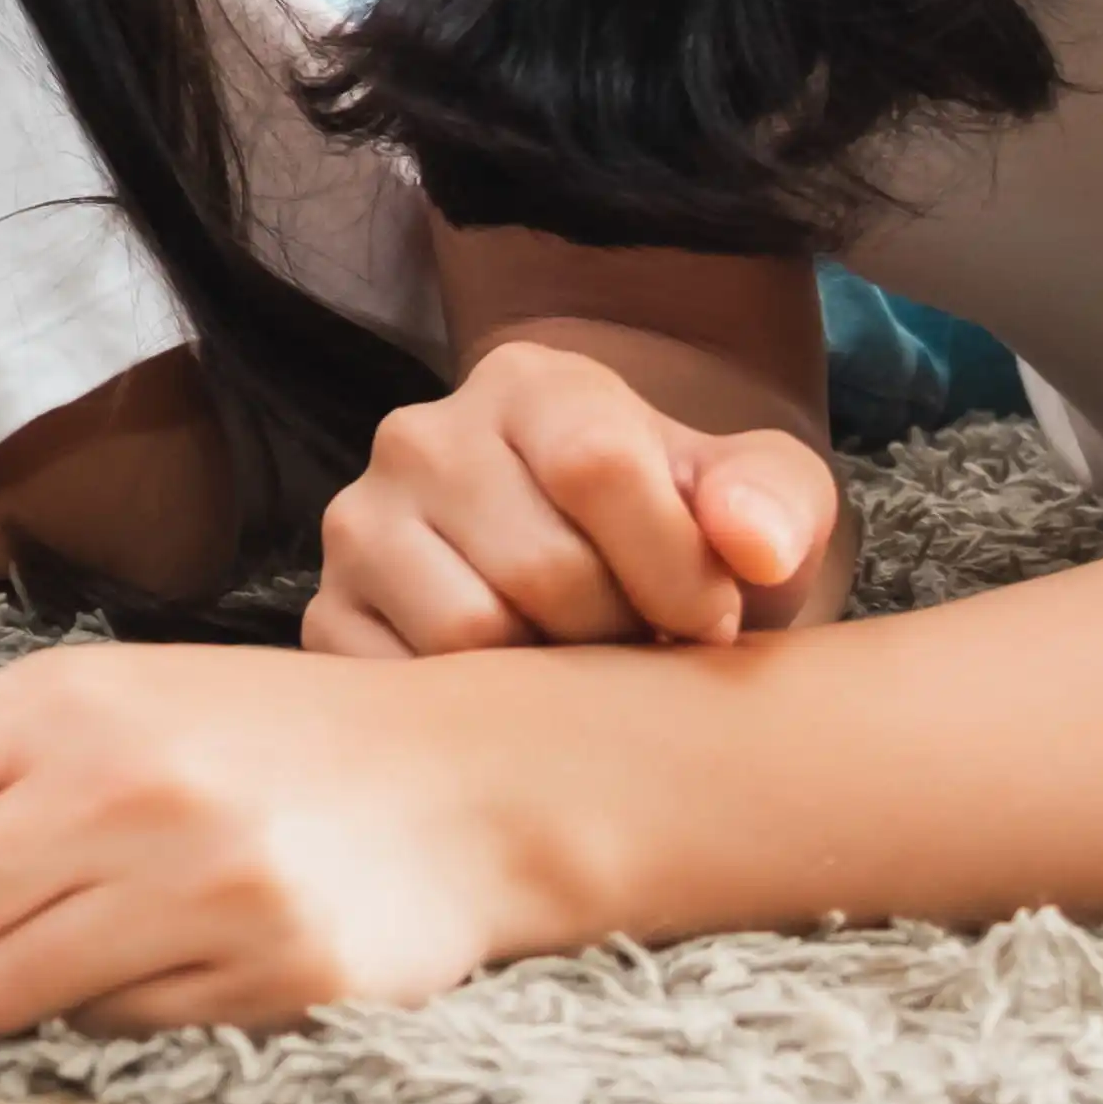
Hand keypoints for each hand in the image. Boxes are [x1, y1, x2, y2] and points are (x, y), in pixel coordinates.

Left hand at [0, 641, 546, 1029]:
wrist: (469, 773)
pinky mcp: (259, 974)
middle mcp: (105, 789)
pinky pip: (103, 1030)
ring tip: (96, 915)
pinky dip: (112, 1003)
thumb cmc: (257, 735)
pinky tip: (181, 943)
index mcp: (45, 707)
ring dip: (3, 977)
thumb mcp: (99, 704)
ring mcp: (185, 886)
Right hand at [305, 339, 839, 656]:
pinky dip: (476, 717)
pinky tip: (519, 694)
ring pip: (468, 634)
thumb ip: (773, 501)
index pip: (597, 466)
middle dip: (620, 634)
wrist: (604, 570)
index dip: (676, 569)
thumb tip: (752, 546)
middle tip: (646, 646)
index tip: (716, 618)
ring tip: (584, 666)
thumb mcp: (761, 498)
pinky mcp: (328, 614)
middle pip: (540, 568)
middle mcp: (421, 436)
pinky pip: (402, 688)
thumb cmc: (686, 533)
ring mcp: (360, 524)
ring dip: (551, 681)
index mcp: (530, 386)